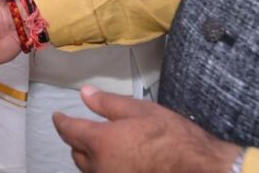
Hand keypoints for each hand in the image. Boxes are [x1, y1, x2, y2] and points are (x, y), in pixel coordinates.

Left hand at [53, 86, 240, 172]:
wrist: (201, 168)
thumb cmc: (172, 136)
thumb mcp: (139, 110)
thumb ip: (107, 103)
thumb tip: (85, 93)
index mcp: (100, 142)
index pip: (68, 131)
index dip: (61, 122)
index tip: (58, 116)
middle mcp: (100, 166)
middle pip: (77, 154)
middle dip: (77, 141)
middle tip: (83, 131)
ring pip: (89, 170)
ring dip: (90, 159)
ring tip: (99, 148)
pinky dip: (105, 169)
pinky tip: (117, 163)